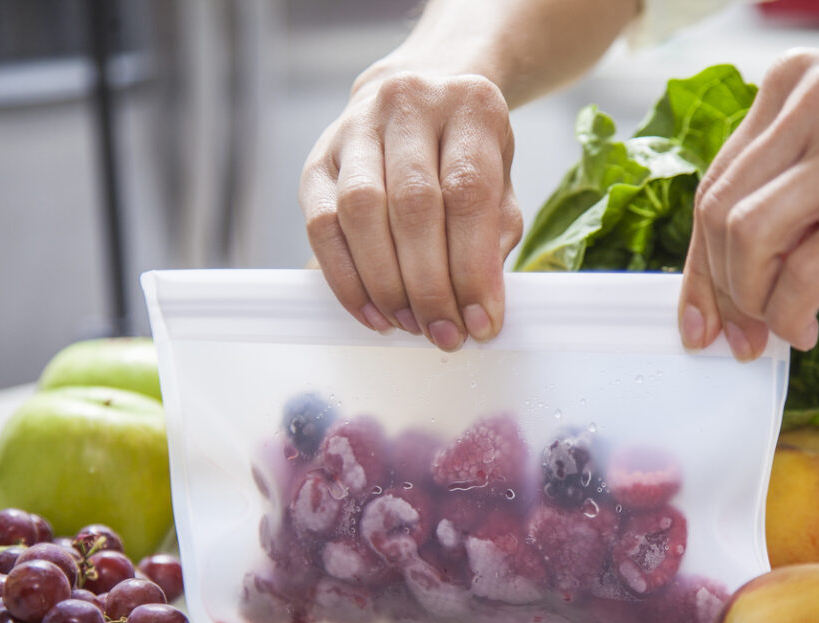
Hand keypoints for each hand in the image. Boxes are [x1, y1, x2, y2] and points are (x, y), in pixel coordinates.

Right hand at [299, 71, 522, 350]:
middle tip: (443, 333)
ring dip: (384, 283)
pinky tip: (371, 312)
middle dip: (428, 285)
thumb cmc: (465, 152)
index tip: (481, 322)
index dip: (473, 267)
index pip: (468, 192)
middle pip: (412, 204)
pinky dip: (345, 278)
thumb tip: (479, 309)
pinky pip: (322, 225)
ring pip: (360, 211)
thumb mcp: (501, 183)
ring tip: (408, 325)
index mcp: (469, 108)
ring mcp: (355, 129)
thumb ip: (494, 238)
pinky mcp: (317, 160)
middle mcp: (408, 105)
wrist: (418, 93)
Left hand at [678, 48, 818, 359]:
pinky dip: (791, 313)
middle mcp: (817, 99)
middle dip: (720, 292)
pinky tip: (805, 326)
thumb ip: (784, 196)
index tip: (699, 318)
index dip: (697, 267)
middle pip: (720, 215)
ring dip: (753, 304)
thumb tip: (723, 280)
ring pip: (751, 238)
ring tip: (779, 328)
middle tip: (742, 334)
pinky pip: (808, 270)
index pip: (713, 187)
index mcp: (793, 85)